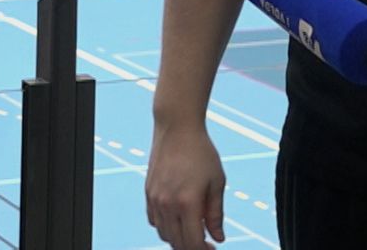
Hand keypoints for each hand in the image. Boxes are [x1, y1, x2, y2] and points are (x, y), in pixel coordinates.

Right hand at [145, 123, 224, 249]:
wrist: (177, 128)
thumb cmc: (201, 153)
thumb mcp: (217, 183)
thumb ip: (216, 214)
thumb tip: (218, 238)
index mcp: (188, 202)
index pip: (193, 242)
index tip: (213, 248)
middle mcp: (168, 203)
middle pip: (177, 242)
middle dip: (192, 248)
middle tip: (205, 243)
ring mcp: (155, 198)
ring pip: (164, 233)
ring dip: (178, 239)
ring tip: (192, 232)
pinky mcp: (148, 192)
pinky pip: (154, 220)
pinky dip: (166, 226)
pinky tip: (178, 219)